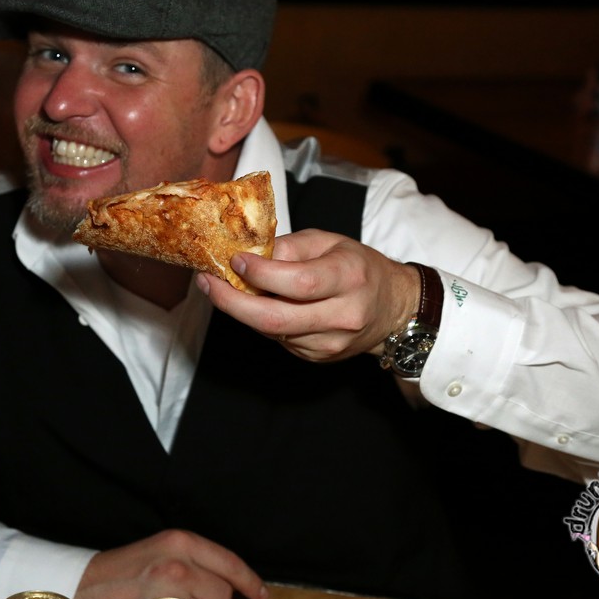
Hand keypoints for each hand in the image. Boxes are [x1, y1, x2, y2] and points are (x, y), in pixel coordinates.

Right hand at [73, 529, 267, 598]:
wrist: (80, 589)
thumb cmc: (121, 573)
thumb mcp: (160, 553)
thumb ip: (194, 563)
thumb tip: (229, 587)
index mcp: (179, 542)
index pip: (229, 564)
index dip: (250, 582)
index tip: (261, 596)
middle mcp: (177, 566)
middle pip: (223, 595)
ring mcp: (169, 596)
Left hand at [196, 228, 418, 361]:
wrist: (392, 309)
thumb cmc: (359, 267)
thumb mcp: (330, 242)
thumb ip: (290, 247)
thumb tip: (249, 255)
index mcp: (349, 278)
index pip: (298, 283)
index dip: (260, 274)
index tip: (234, 260)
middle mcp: (342, 315)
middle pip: (275, 318)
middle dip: (231, 302)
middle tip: (207, 283)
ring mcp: (329, 343)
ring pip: (271, 331)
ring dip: (240, 310)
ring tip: (221, 287)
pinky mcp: (317, 357)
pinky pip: (278, 339)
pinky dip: (259, 320)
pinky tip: (253, 304)